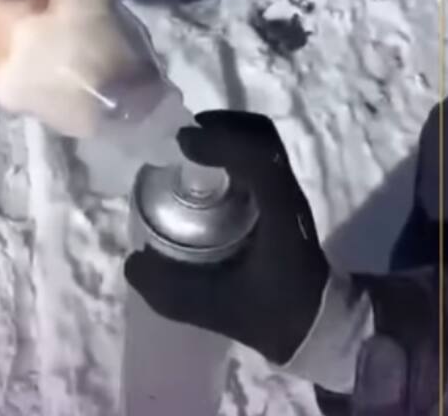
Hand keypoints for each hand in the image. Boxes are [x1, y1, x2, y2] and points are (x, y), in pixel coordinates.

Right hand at [123, 110, 329, 364]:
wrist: (315, 319)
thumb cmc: (273, 312)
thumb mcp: (218, 308)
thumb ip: (172, 290)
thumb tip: (133, 261)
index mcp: (278, 213)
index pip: (260, 159)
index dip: (222, 142)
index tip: (183, 144)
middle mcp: (286, 193)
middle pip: (262, 136)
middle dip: (221, 127)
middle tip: (182, 139)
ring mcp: (287, 191)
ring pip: (262, 142)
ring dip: (226, 135)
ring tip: (188, 150)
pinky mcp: (282, 196)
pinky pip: (260, 156)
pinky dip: (232, 150)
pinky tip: (204, 172)